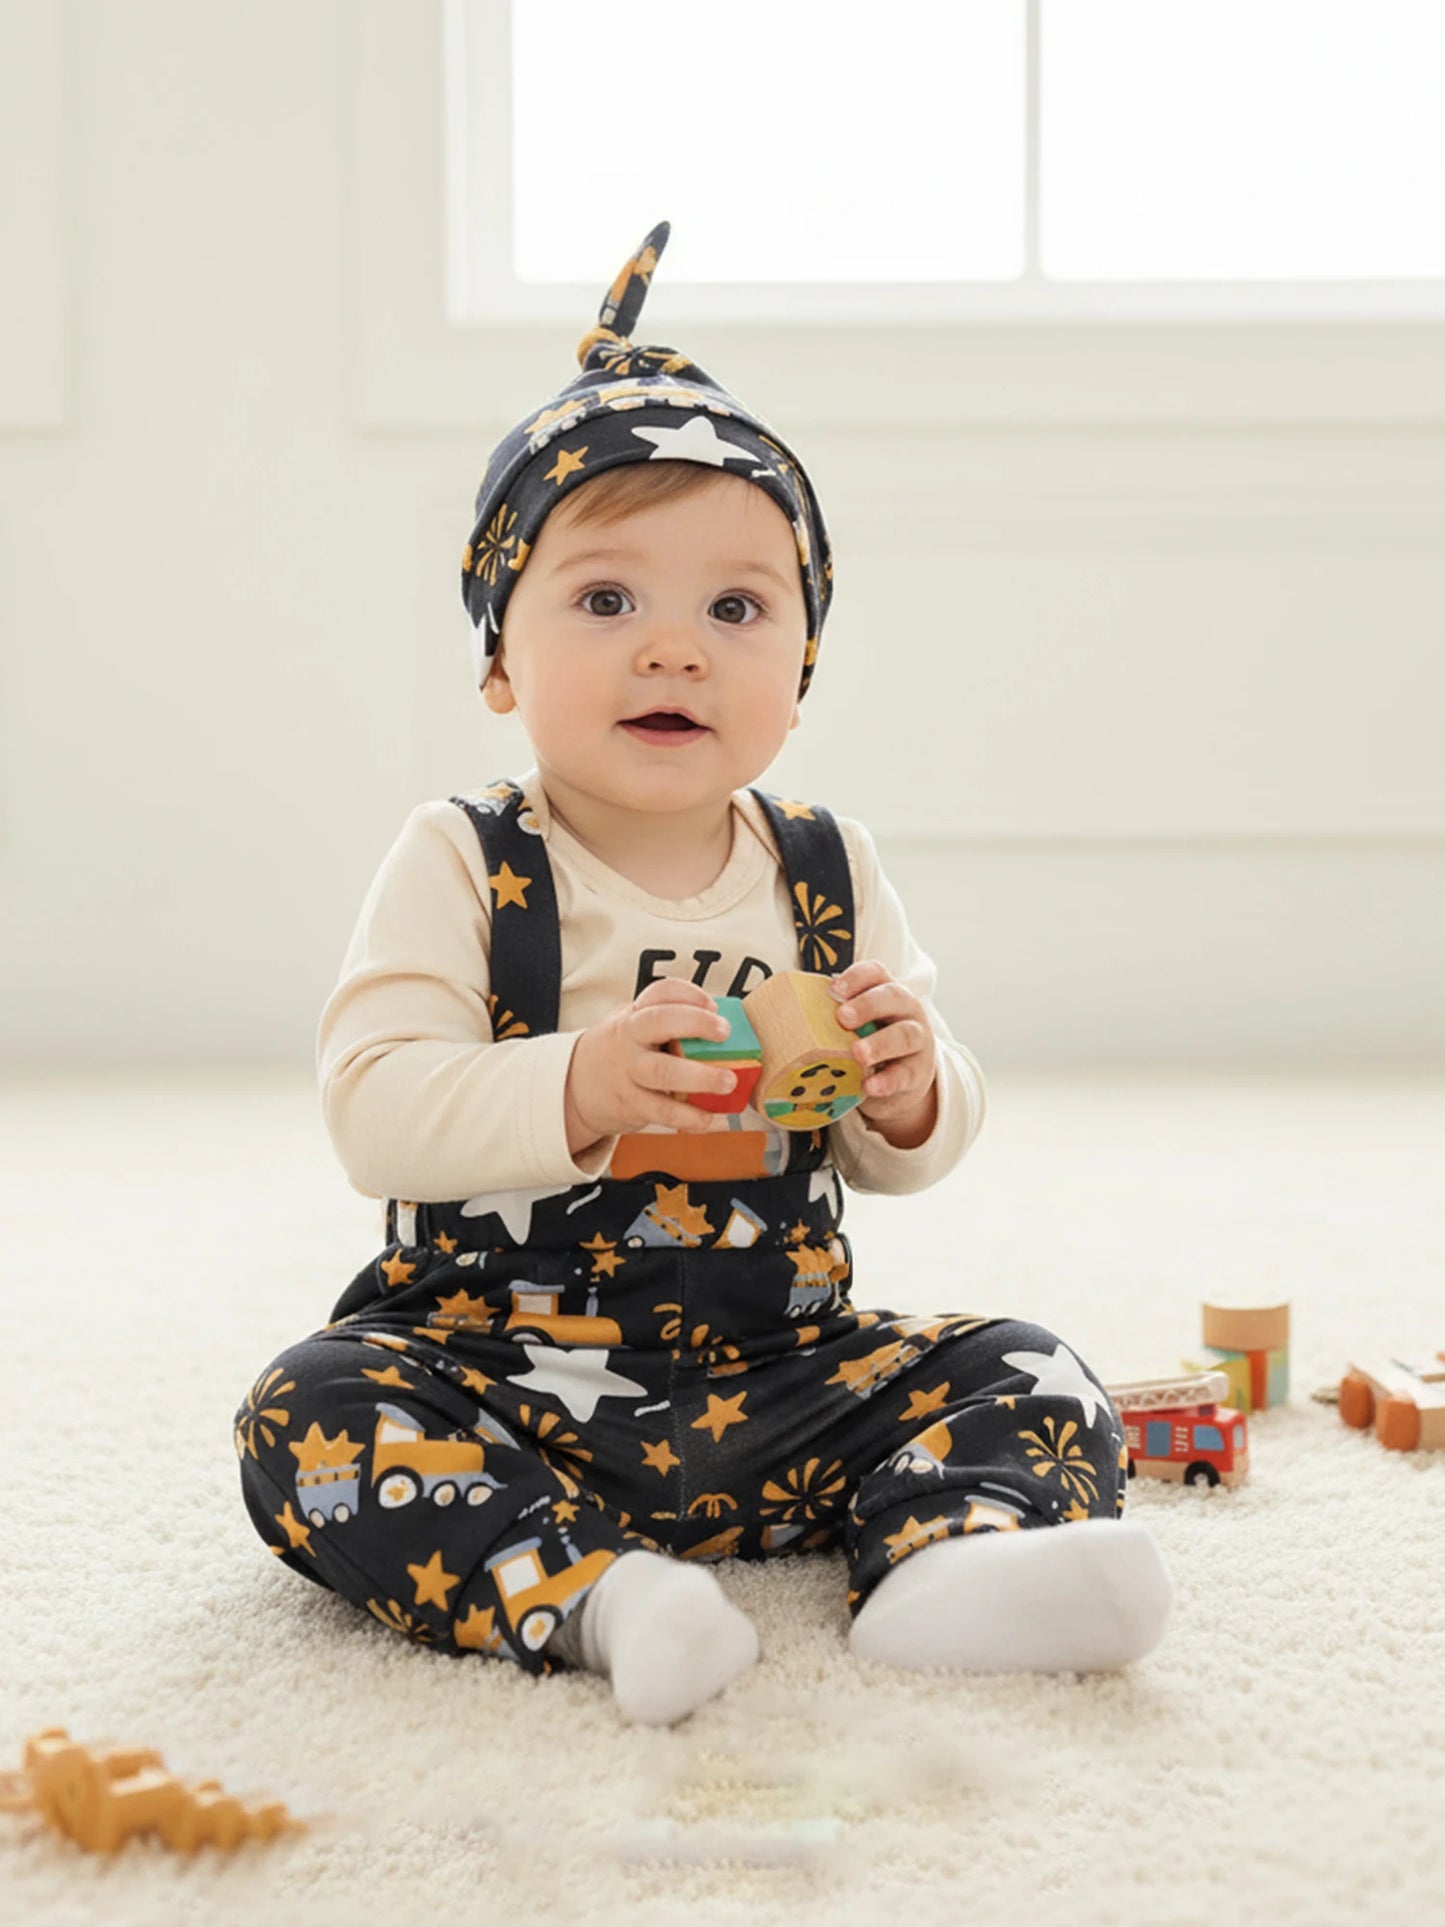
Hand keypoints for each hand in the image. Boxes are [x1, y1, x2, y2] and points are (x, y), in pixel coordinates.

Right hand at [564, 979, 736, 1152]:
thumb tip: (731, 1030)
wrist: (577, 1086)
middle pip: (658, 1022)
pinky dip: (691, 1118)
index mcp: (636, 1015)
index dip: (688, 994)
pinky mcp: (632, 1104)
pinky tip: (713, 1118)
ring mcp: (629, 1072)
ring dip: (699, 1076)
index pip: (660, 992)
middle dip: (694, 1023)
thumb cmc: (625, 1051)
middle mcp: (630, 1038)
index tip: (713, 1005)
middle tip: (724, 1032)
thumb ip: (673, 1024)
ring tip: (728, 1081)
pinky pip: (664, 1112)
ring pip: (662, 1072)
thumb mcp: (637, 1026)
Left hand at [829, 961, 938, 1146]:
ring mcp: (918, 1040)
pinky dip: (887, 1081)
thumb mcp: (855, 1024)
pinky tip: (869, 1086)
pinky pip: (906, 1074)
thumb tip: (782, 1009)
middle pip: (894, 997)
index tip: (834, 990)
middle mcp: (906, 1010)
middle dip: (868, 1005)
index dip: (856, 977)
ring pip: (906, 1035)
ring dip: (880, 1043)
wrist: (901, 1080)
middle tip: (843, 1018)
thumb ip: (832, 1014)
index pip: (876, 973)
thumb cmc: (869, 1041)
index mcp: (885, 991)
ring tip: (857, 1054)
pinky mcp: (918, 1072)